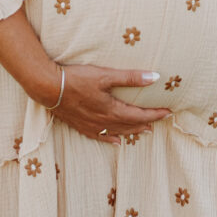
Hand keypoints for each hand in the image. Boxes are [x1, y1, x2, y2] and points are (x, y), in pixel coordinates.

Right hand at [52, 65, 170, 140]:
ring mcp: (91, 125)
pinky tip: (115, 142)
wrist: (47, 88)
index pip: (140, 115)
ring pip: (117, 132)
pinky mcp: (80, 125)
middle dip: (146, 123)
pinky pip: (100, 137)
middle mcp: (104, 121)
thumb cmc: (76, 79)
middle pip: (130, 125)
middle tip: (159, 121)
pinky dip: (110, 139)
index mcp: (112, 110)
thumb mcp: (105, 75)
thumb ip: (130, 77)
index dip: (155, 114)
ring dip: (132, 131)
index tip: (168, 112)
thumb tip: (154, 77)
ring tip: (144, 131)